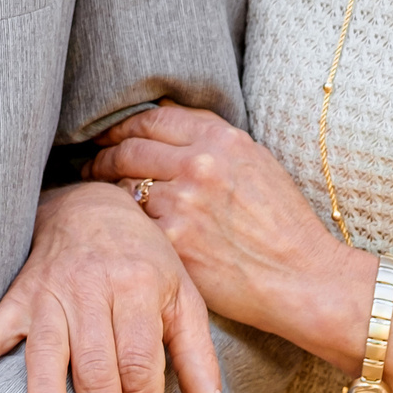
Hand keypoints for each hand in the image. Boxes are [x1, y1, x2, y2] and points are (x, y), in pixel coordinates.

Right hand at [0, 181, 225, 392]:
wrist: (92, 204)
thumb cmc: (144, 260)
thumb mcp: (183, 296)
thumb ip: (197, 358)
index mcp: (138, 289)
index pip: (142, 363)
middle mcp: (93, 290)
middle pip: (98, 365)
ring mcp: (51, 291)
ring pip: (48, 347)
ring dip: (45, 391)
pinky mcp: (19, 293)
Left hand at [87, 102, 375, 369]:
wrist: (303, 277)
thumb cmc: (283, 223)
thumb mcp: (256, 161)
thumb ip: (211, 138)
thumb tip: (164, 114)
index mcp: (222, 138)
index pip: (151, 118)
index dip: (121, 126)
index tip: (108, 137)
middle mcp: (200, 163)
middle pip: (128, 147)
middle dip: (103, 155)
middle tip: (90, 165)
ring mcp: (184, 202)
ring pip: (123, 185)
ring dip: (108, 191)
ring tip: (101, 199)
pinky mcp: (174, 241)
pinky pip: (133, 223)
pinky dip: (124, 225)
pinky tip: (120, 231)